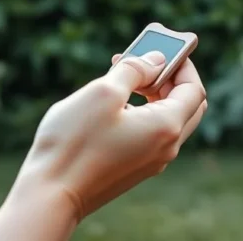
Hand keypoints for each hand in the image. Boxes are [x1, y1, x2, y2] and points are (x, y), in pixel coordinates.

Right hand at [12, 50, 206, 222]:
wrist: (49, 196)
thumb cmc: (73, 143)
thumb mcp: (103, 92)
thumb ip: (135, 70)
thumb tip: (156, 60)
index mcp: (166, 127)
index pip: (193, 89)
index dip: (182, 63)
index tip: (163, 46)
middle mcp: (166, 148)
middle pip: (188, 105)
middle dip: (170, 78)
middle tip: (144, 59)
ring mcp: (151, 161)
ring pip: (168, 119)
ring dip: (154, 94)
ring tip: (122, 75)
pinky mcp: (134, 169)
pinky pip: (151, 134)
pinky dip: (142, 112)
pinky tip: (113, 104)